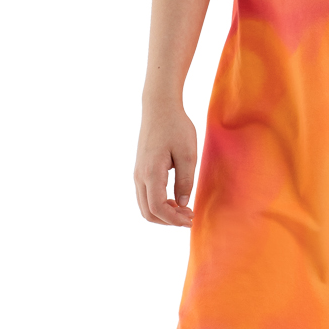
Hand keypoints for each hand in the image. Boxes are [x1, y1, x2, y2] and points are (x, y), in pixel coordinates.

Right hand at [135, 101, 197, 226]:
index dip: (174, 219)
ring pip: (145, 206)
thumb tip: (183, 204)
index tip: (191, 219)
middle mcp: (140, 176)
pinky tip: (175, 199)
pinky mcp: (140, 170)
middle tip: (189, 217)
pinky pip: (145, 196)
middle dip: (168, 220)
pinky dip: (158, 204)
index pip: (158, 208)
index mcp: (151, 173)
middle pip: (148, 213)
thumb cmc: (176, 127)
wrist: (159, 107)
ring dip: (163, 213)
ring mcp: (138, 173)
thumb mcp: (187, 154)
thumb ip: (185, 181)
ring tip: (184, 209)